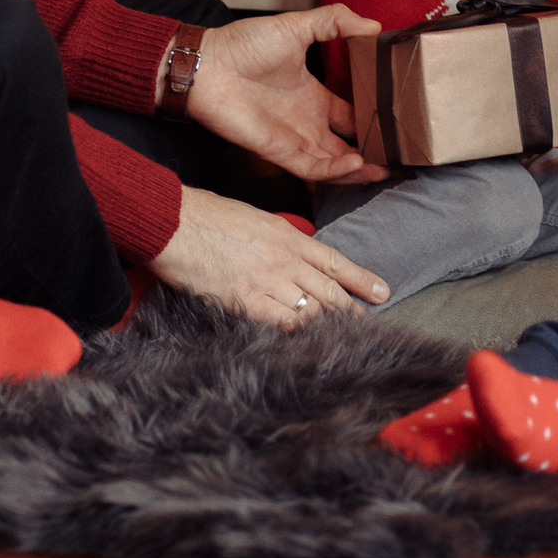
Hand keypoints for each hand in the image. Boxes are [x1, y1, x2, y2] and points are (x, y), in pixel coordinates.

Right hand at [149, 186, 388, 328]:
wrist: (176, 223)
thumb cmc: (208, 216)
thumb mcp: (255, 220)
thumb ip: (279, 240)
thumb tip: (294, 256)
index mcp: (287, 236)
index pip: (334, 261)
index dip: (360, 279)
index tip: (381, 292)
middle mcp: (284, 260)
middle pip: (328, 290)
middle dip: (351, 309)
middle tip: (368, 323)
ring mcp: (266, 282)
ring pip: (310, 309)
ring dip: (329, 325)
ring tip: (344, 338)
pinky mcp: (245, 301)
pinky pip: (281, 322)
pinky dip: (297, 332)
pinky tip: (308, 340)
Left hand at [186, 3, 390, 184]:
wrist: (207, 64)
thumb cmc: (244, 44)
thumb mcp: (297, 26)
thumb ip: (335, 22)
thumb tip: (374, 26)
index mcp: (313, 95)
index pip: (351, 114)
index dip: (373, 120)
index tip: (397, 122)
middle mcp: (306, 121)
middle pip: (347, 144)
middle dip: (372, 153)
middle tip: (399, 156)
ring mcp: (293, 138)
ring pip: (334, 163)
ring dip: (359, 169)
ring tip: (385, 169)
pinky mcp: (278, 151)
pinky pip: (313, 168)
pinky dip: (335, 170)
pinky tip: (357, 161)